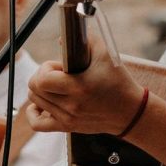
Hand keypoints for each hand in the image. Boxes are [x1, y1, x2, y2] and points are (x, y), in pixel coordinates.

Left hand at [26, 36, 144, 136]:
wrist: (130, 112)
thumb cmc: (119, 83)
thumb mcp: (107, 55)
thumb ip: (88, 39)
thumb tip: (64, 39)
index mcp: (78, 87)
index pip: (41, 79)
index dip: (46, 68)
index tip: (61, 66)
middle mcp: (70, 105)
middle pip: (34, 89)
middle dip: (43, 76)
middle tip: (60, 74)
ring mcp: (68, 118)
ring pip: (35, 102)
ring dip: (42, 90)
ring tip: (58, 86)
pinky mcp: (68, 126)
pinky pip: (37, 124)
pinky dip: (34, 113)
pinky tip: (42, 105)